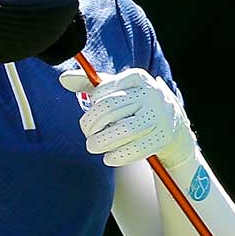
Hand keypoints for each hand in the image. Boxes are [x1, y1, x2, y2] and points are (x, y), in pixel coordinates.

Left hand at [56, 67, 195, 171]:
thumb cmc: (134, 104)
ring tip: (93, 146)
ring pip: (123, 130)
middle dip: (90, 125)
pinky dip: (118, 156)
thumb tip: (63, 78)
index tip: (91, 116)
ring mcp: (159, 115)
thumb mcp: (116, 89)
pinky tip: (108, 158)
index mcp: (137, 77)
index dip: (91, 107)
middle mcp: (151, 93)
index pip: (102, 92)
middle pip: (109, 110)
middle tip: (86, 134)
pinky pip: (137, 149)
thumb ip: (88, 83)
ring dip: (102, 142)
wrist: (172, 122)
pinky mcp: (163, 136)